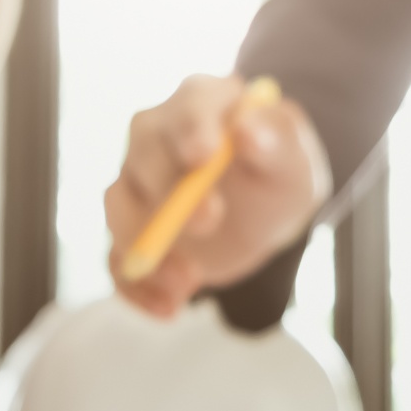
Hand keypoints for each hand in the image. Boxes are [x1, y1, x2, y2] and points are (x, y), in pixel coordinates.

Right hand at [105, 74, 330, 317]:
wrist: (262, 212)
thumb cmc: (278, 173)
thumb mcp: (294, 159)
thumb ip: (279, 138)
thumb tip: (248, 128)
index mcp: (199, 103)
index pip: (188, 108)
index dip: (191, 130)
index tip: (203, 157)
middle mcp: (154, 137)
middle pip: (142, 155)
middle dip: (170, 192)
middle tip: (209, 221)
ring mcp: (134, 184)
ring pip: (118, 207)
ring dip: (147, 245)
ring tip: (189, 280)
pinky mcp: (128, 231)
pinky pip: (116, 258)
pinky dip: (136, 287)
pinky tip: (169, 308)